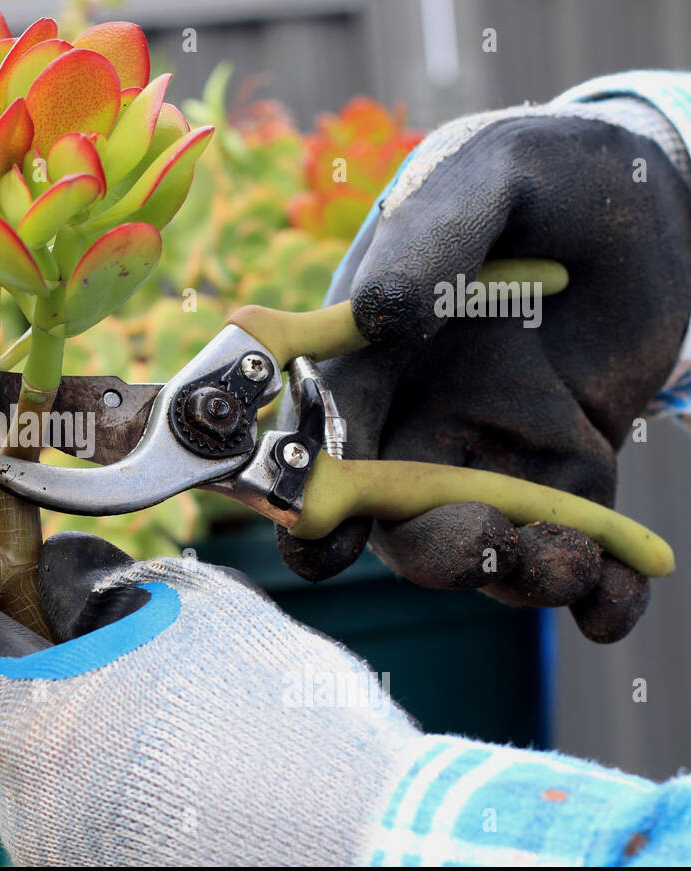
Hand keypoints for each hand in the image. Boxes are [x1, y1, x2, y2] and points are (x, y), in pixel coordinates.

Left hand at [0, 532, 419, 865]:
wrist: (367, 836)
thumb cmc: (281, 717)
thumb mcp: (193, 609)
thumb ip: (109, 585)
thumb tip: (66, 578)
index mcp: (28, 725)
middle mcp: (21, 804)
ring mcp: (56, 853)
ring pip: (4, 771)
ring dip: (22, 719)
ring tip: (74, 678)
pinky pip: (50, 808)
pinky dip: (64, 765)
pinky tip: (119, 739)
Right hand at [277, 103, 690, 642]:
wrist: (651, 189)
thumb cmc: (545, 170)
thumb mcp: (486, 178)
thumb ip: (429, 236)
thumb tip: (376, 313)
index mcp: (373, 352)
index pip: (328, 431)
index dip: (318, 490)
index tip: (330, 534)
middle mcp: (418, 411)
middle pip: (397, 513)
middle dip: (433, 549)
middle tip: (489, 542)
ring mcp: (493, 446)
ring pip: (481, 541)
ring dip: (519, 576)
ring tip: (578, 560)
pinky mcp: (569, 466)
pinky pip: (570, 540)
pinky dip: (597, 590)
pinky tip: (622, 599)